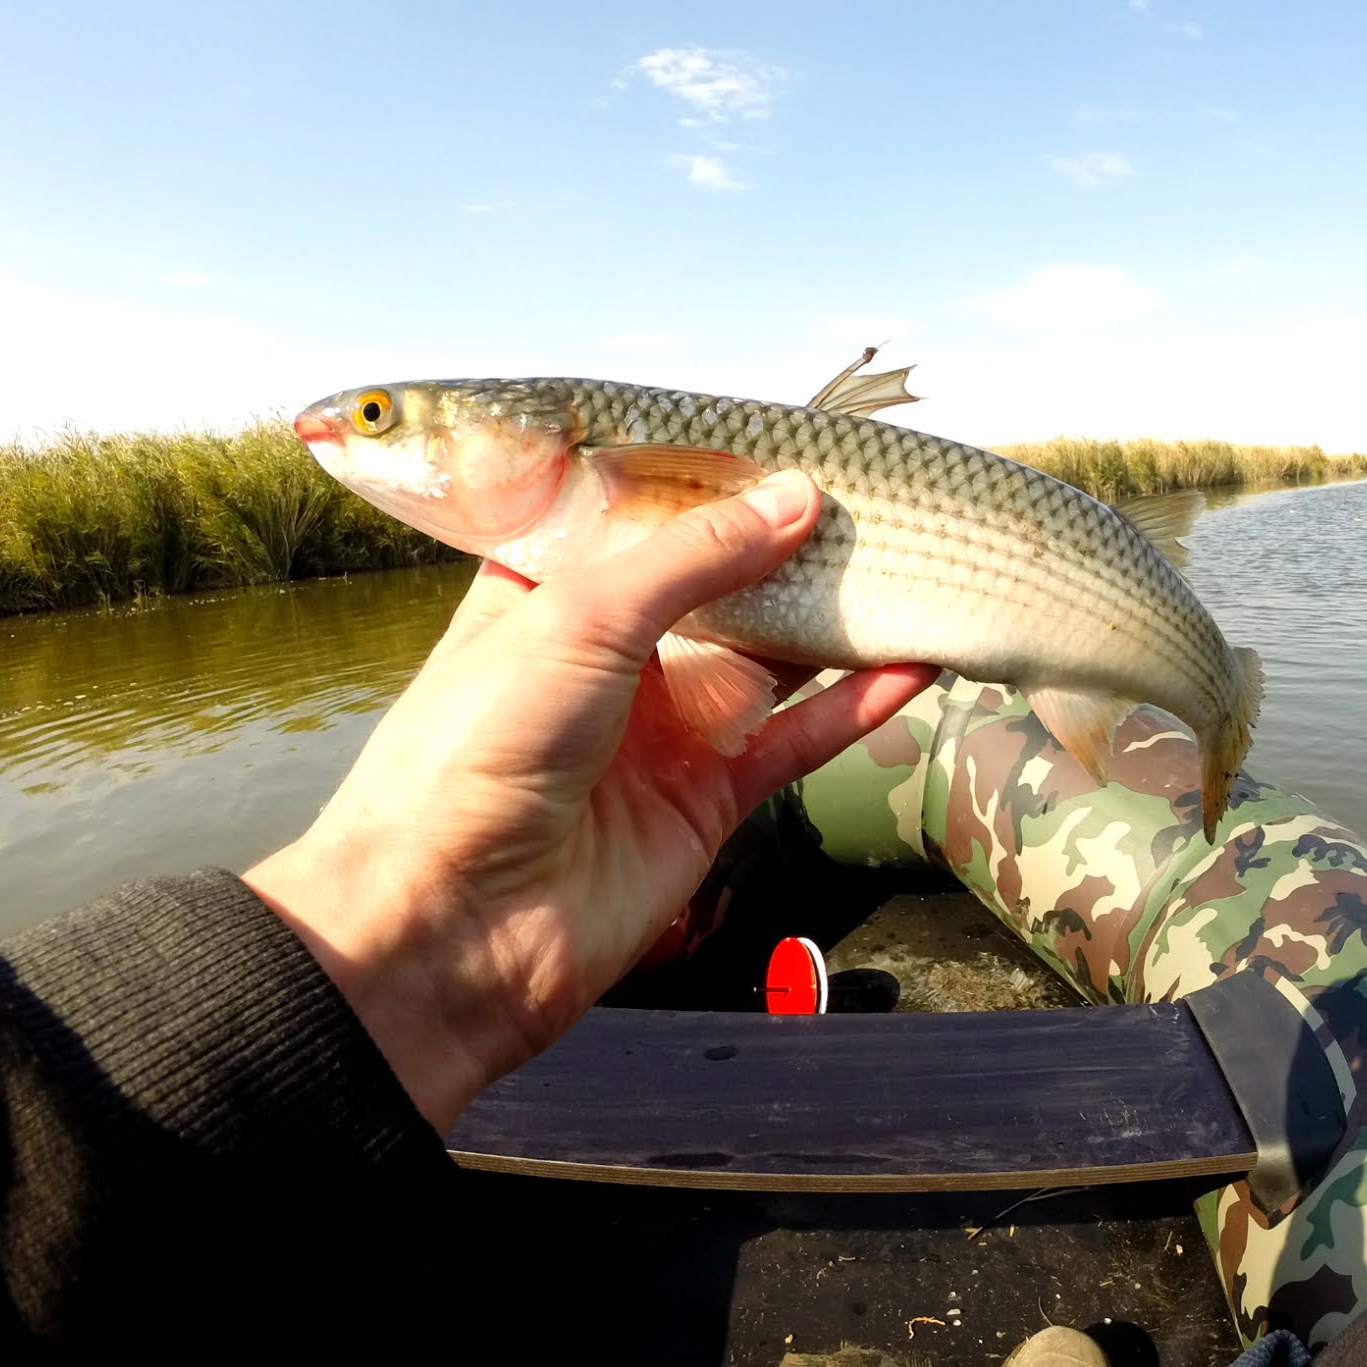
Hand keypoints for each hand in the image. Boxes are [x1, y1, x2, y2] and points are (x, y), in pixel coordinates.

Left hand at [244, 471, 934, 1130]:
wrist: (451, 925)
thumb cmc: (475, 750)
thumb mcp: (579, 616)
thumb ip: (695, 556)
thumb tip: (795, 496)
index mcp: (549, 592)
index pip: (641, 518)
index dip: (709, 481)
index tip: (786, 441)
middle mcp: (610, 657)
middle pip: (719, 585)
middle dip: (787, 545)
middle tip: (871, 499)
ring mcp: (662, 731)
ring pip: (771, 659)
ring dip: (836, 619)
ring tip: (911, 565)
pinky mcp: (707, 801)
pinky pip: (796, 740)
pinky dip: (855, 704)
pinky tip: (915, 664)